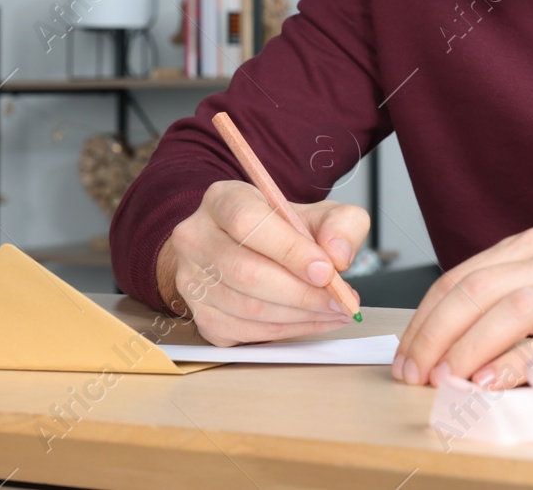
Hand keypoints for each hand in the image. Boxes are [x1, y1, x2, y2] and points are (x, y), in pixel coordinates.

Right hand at [157, 180, 368, 345]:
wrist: (254, 250)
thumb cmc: (285, 231)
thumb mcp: (320, 213)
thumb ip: (341, 224)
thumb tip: (338, 255)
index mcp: (222, 200)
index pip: (248, 222)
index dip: (289, 250)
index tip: (327, 271)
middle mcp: (196, 238)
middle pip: (246, 272)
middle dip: (301, 293)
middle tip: (339, 301)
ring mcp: (191, 280)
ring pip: (246, 308)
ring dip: (298, 316)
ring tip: (333, 311)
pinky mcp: (200, 315)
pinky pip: (244, 332)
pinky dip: (285, 331)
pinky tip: (311, 321)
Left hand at [392, 227, 532, 388]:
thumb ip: (510, 304)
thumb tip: (453, 345)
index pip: (460, 277)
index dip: (425, 317)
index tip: (407, 353)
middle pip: (472, 289)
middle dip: (433, 335)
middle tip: (411, 373)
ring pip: (504, 308)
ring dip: (464, 347)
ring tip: (441, 380)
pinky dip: (512, 361)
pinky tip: (487, 381)